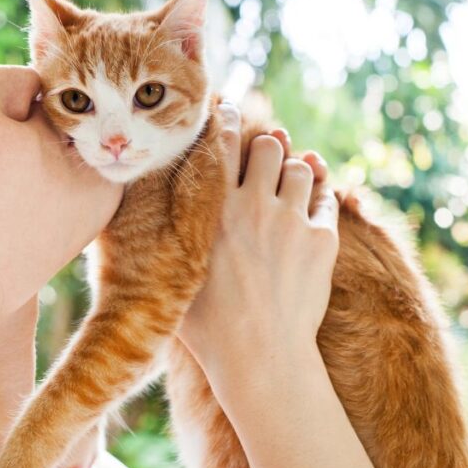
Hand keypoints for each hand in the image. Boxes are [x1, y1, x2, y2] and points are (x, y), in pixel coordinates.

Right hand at [176, 102, 339, 379]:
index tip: (228, 109)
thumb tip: (139, 219)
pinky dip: (320, 193)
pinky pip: (327, 198)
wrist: (259, 358)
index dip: (226, 120)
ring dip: (294, 169)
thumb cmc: (206, 327)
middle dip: (266, 146)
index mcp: (214, 210)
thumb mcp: (173, 275)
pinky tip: (313, 198)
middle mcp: (254, 206)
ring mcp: (292, 221)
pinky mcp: (323, 241)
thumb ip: (166, 237)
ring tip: (289, 177)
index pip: (221, 145)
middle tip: (264, 153)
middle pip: (268, 146)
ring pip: (300, 168)